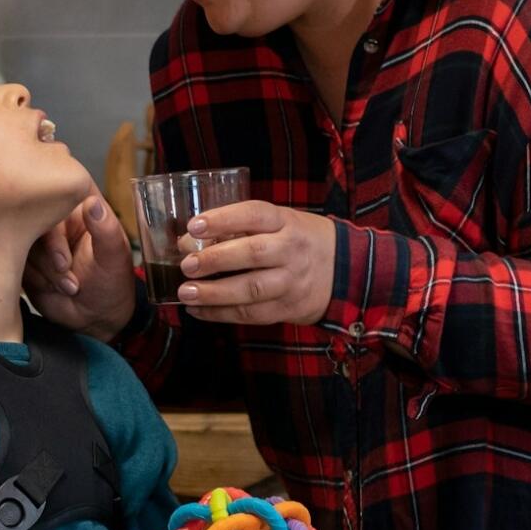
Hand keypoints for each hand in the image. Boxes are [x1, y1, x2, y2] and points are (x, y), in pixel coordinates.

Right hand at [24, 188, 137, 338]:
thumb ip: (106, 228)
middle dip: (50, 252)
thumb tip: (92, 202)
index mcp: (80, 208)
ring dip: (45, 270)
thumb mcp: (113, 257)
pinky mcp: (24, 258)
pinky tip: (52, 288)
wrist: (94, 318)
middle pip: (34, 217)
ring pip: (23, 241)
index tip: (61, 239)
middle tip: (67, 270)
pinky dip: (34, 278)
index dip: (55, 212)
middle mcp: (56, 219)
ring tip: (69, 285)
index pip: (59, 189)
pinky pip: (15, 260)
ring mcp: (38, 239)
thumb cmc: (110, 284)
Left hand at [176, 200, 337, 326]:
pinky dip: (222, 314)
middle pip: (252, 254)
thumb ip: (241, 229)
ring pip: (251, 289)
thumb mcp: (280, 222)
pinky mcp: (288, 308)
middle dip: (216, 259)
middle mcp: (291, 250)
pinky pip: (252, 314)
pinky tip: (198, 311)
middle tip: (187, 265)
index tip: (194, 226)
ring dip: (215, 293)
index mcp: (286, 221)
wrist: (343, 270)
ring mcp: (292, 282)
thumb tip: (189, 241)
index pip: (253, 215)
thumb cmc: (298, 241)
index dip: (223, 219)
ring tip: (186, 293)